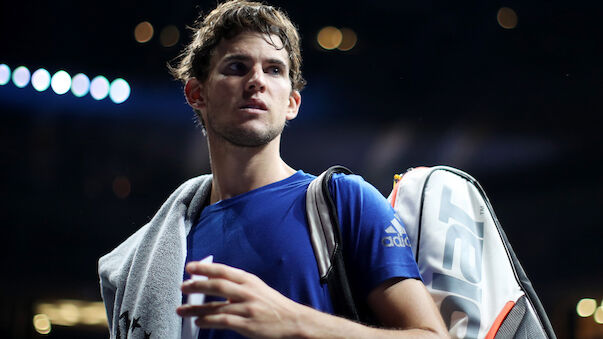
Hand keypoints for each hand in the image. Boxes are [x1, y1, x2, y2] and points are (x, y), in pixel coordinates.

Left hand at [177, 262, 308, 338]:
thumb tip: (214, 282)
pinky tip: (199, 322)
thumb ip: (238, 284)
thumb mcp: (257, 288)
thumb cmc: (273, 305)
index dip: (205, 267)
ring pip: (216, 306)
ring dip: (196, 309)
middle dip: (197, 285)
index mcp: (249, 280)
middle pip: (217, 285)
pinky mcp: (247, 324)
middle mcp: (247, 292)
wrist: (293, 320)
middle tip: (183, 286)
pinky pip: (223, 321)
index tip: (190, 267)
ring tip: (182, 310)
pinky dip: (208, 321)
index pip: (223, 270)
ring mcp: (247, 308)